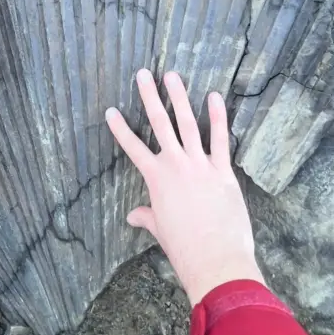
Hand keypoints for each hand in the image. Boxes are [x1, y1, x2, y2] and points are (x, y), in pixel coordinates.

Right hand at [105, 69, 264, 305]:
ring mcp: (200, 165)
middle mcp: (175, 165)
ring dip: (180, 98)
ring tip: (172, 76)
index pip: (132, 148)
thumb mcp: (160, 230)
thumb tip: (133, 216)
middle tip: (143, 74)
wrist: (214, 259)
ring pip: (188, 123)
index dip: (120, 129)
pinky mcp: (222, 171)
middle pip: (160, 124)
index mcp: (156, 179)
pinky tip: (214, 97)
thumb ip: (147, 216)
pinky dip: (218, 117)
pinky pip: (220, 138)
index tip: (110, 111)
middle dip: (150, 97)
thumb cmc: (183, 248)